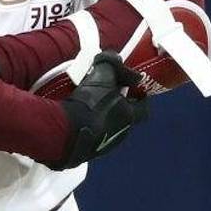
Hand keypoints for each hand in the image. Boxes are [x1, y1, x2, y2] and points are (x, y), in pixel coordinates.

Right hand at [43, 52, 148, 169]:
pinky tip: (76, 119)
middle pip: (126, 118)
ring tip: (88, 106)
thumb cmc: (90, 103)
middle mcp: (121, 134)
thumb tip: (116, 57)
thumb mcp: (102, 76)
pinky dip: (89, 128)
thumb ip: (112, 64)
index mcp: (129, 116)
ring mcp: (105, 146)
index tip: (134, 88)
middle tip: (106, 93)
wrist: (66, 133)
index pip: (145, 108)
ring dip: (103, 118)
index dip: (141, 97)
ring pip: (110, 129)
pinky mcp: (88, 153)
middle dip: (119, 106)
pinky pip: (94, 138)